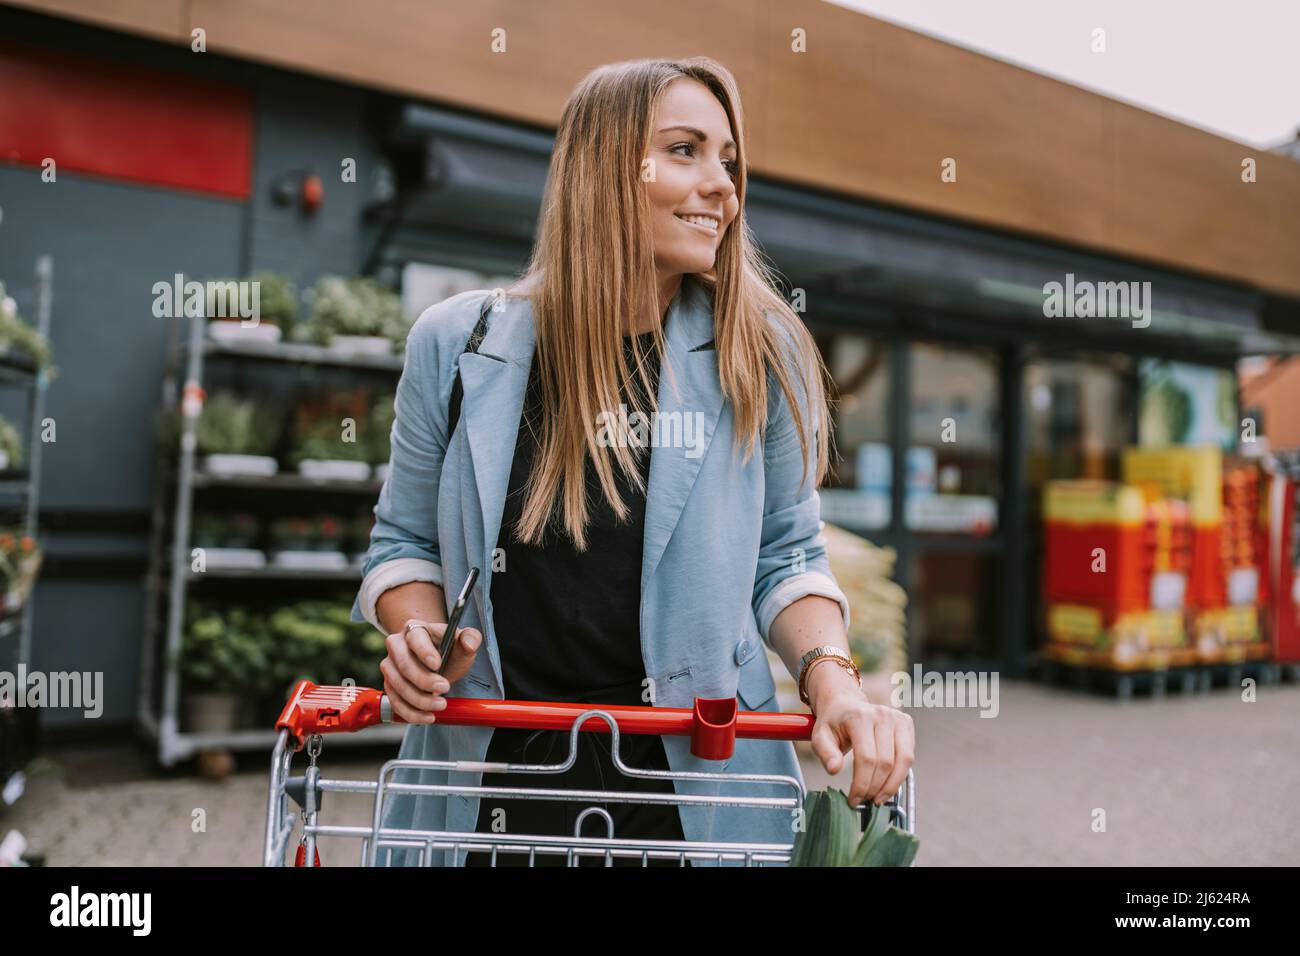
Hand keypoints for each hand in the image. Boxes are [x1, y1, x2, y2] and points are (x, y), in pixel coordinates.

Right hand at [380, 620, 482, 724]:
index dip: (424, 652)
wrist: (439, 662)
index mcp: (414, 629)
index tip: (438, 665)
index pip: (415, 638)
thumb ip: (471, 638)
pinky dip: (411, 712)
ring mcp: (390, 666)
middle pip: (404, 664)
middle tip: (445, 687)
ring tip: (440, 704)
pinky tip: (428, 717)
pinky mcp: (389, 686)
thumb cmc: (449, 650)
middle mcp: (396, 646)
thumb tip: (467, 644)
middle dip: (424, 680)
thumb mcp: (463, 642)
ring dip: (419, 700)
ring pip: (398, 685)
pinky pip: (395, 702)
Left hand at [807, 667, 913, 807]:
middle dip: (875, 787)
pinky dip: (899, 775)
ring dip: (891, 785)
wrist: (845, 704)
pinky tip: (887, 784)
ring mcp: (897, 718)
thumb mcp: (820, 736)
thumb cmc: (833, 723)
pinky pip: (909, 756)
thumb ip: (825, 753)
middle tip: (865, 800)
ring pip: (903, 761)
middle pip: (885, 762)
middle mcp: (882, 715)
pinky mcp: (906, 724)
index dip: (862, 784)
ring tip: (878, 798)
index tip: (854, 799)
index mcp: (859, 717)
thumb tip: (834, 769)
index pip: (866, 758)